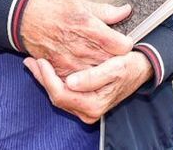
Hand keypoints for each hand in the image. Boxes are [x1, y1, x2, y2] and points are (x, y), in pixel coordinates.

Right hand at [18, 0, 132, 75]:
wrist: (23, 17)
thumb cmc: (52, 7)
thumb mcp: (82, 4)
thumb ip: (106, 12)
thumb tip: (126, 11)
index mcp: (90, 28)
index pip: (122, 47)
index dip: (126, 44)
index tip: (123, 41)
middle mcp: (82, 48)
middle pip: (111, 63)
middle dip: (116, 59)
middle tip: (113, 53)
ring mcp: (70, 62)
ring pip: (96, 75)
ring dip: (100, 70)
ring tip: (99, 61)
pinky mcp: (58, 70)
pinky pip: (77, 81)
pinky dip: (83, 78)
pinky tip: (85, 69)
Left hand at [23, 53, 152, 123]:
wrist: (141, 69)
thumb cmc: (129, 66)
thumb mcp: (116, 67)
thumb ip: (93, 77)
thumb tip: (71, 82)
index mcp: (94, 105)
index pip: (61, 94)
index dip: (47, 79)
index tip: (41, 60)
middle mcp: (88, 111)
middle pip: (56, 97)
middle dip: (42, 78)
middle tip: (30, 60)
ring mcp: (85, 108)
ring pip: (57, 95)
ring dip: (45, 79)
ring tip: (34, 62)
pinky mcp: (84, 101)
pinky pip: (64, 93)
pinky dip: (53, 80)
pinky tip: (46, 67)